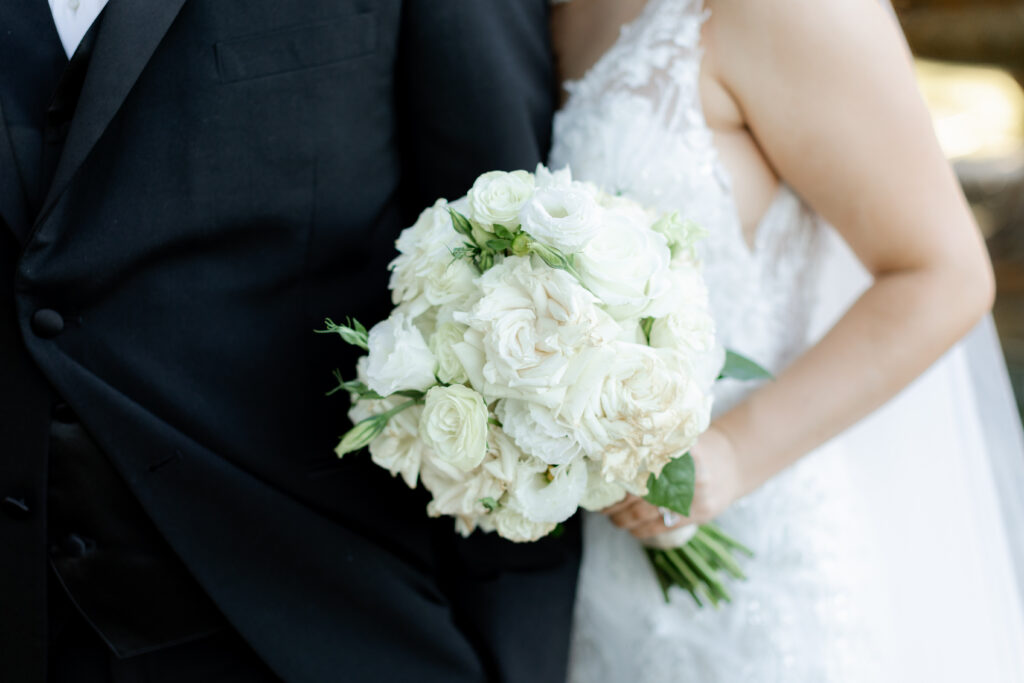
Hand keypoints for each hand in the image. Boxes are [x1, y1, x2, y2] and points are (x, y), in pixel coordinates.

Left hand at [603, 425, 743, 539]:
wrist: (734, 463)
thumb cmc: (698, 448)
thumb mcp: (682, 439)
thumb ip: (656, 444)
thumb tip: (615, 448)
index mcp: (683, 450)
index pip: (645, 464)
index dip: (621, 474)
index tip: (604, 478)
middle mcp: (690, 474)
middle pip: (641, 492)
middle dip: (617, 501)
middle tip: (601, 503)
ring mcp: (696, 497)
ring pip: (648, 513)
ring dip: (624, 518)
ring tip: (609, 516)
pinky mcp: (698, 515)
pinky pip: (663, 527)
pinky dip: (641, 530)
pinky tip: (629, 527)